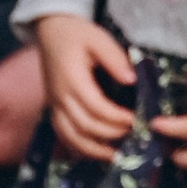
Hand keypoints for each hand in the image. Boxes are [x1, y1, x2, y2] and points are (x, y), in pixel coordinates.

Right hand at [37, 13, 137, 161]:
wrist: (51, 31)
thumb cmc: (76, 33)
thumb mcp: (99, 38)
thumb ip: (115, 59)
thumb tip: (132, 80)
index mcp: (72, 80)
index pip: (96, 108)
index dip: (117, 119)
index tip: (136, 120)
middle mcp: (61, 97)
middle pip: (85, 127)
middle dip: (111, 135)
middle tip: (133, 136)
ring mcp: (55, 105)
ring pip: (71, 137)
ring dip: (93, 150)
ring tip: (115, 156)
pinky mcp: (54, 109)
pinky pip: (63, 135)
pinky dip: (79, 148)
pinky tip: (96, 152)